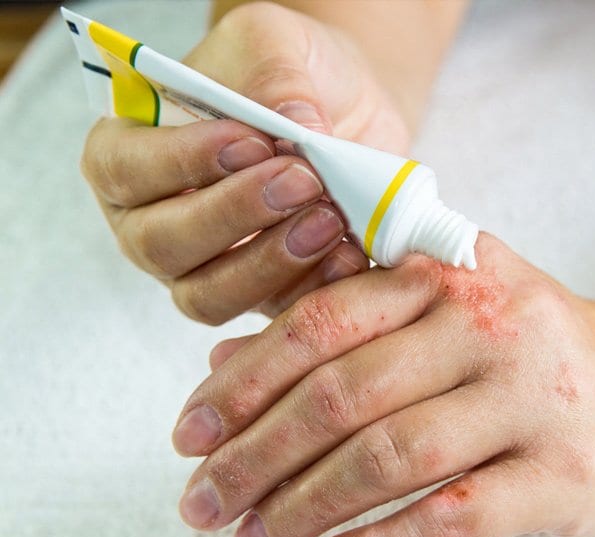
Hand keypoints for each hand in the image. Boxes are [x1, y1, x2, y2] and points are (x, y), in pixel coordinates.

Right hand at [80, 2, 409, 323]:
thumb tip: (296, 128)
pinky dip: (312, 289)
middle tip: (301, 182)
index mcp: (131, 153)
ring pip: (210, 295)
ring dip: (271, 263)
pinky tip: (349, 254)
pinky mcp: (259, 295)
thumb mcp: (276, 43)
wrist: (343, 112)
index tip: (250, 142)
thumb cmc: (287, 75)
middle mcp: (153, 221)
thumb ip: (275, 75)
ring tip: (329, 220)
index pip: (123, 170)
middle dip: (234, 217)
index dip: (182, 163)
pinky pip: (273, 313)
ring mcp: (203, 269)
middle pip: (162, 245)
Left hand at [172, 234, 594, 536]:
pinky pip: (451, 518)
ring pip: (391, 457)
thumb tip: (225, 370)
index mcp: (445, 273)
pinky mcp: (564, 473)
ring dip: (306, 507)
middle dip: (257, 456)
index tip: (189, 435)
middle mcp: (489, 325)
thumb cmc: (519, 350)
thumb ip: (337, 329)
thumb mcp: (435, 314)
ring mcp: (532, 398)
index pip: (320, 322)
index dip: (244, 383)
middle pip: (345, 394)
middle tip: (203, 503)